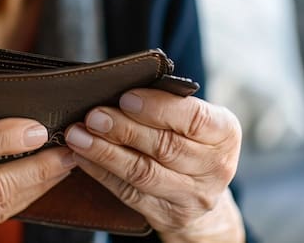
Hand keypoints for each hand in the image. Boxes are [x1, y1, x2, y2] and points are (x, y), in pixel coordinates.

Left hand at [64, 89, 244, 241]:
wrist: (201, 194)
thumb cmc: (189, 140)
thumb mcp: (193, 119)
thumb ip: (166, 103)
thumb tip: (117, 89)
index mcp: (225, 133)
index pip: (194, 118)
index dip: (157, 108)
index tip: (125, 97)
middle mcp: (216, 167)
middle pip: (165, 147)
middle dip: (123, 129)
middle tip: (93, 115)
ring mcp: (193, 196)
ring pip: (143, 172)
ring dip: (105, 152)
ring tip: (78, 135)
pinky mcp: (168, 214)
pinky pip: (128, 191)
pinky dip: (101, 172)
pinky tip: (82, 156)